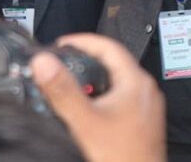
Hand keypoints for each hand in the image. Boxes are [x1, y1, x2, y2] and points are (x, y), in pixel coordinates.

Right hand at [31, 33, 164, 161]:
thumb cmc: (123, 158)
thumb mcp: (85, 121)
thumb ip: (63, 91)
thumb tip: (45, 63)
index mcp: (136, 82)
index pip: (108, 46)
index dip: (82, 40)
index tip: (62, 43)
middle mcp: (145, 90)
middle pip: (112, 62)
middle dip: (85, 59)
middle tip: (63, 61)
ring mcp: (146, 106)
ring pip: (116, 81)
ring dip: (93, 79)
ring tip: (71, 83)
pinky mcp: (142, 121)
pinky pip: (120, 98)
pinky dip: (101, 96)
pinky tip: (88, 109)